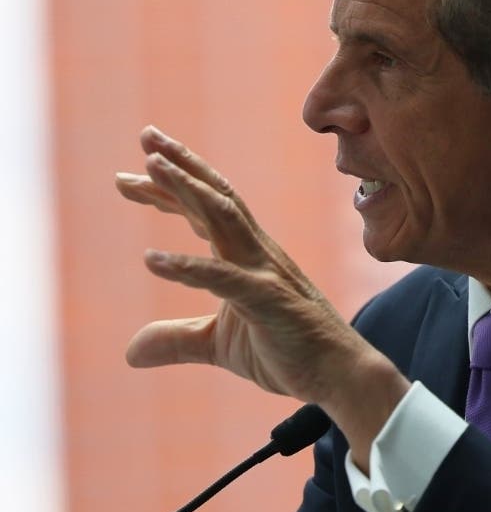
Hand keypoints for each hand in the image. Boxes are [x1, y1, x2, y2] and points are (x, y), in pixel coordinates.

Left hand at [116, 125, 407, 464]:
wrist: (340, 375)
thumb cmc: (289, 352)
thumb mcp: (220, 347)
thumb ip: (178, 340)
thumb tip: (129, 351)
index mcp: (247, 256)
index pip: (207, 211)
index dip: (171, 188)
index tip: (133, 173)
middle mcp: (257, 253)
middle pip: (217, 196)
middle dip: (180, 164)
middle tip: (146, 136)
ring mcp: (265, 272)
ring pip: (224, 218)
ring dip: (186, 189)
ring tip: (151, 166)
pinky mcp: (268, 300)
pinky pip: (223, 278)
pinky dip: (187, 267)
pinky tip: (150, 261)